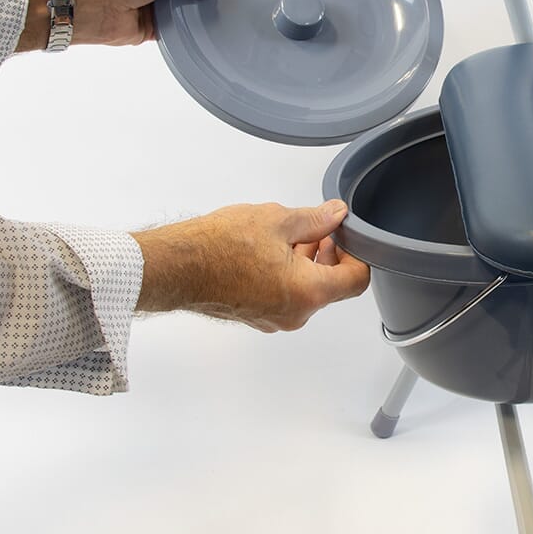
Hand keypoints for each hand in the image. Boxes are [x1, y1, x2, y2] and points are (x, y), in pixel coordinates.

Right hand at [132, 200, 370, 332]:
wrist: (174, 267)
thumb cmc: (218, 246)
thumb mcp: (277, 220)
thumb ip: (316, 219)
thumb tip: (337, 214)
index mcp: (308, 292)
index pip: (356, 280)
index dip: (358, 254)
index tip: (347, 236)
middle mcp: (295, 314)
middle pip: (332, 285)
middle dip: (330, 254)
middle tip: (320, 228)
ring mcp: (275, 319)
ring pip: (307, 290)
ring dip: (307, 262)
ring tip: (290, 235)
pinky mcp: (257, 317)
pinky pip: (286, 296)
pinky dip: (288, 274)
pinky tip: (271, 250)